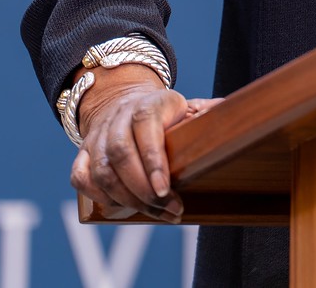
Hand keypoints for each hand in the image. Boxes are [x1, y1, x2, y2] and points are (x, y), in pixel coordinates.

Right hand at [68, 65, 220, 222]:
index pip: (144, 129)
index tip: (166, 190)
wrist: (123, 102)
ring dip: (128, 199)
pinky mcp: (83, 154)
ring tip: (156, 213)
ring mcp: (96, 137)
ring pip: (102, 171)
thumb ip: (206, 113)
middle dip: (144, 190)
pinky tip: (123, 208)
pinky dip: (100, 196)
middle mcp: (117, 119)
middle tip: (171, 210)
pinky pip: (82, 178)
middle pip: (121, 155)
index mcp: (146, 105)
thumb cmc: (163, 114)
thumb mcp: (186, 106)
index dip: (153, 161)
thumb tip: (233, 113)